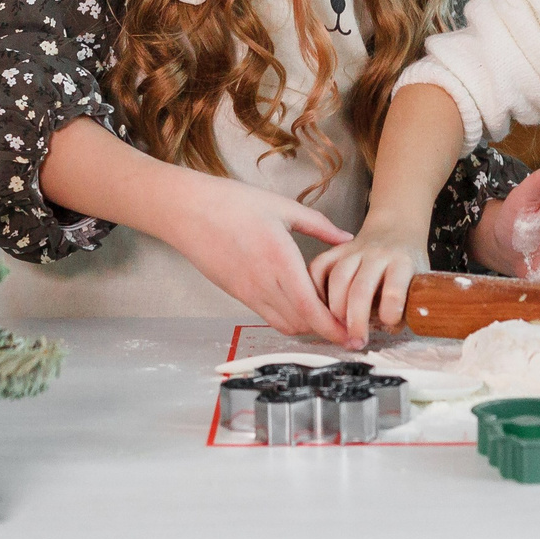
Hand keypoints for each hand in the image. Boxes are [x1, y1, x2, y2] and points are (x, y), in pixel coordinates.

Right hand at [165, 172, 352, 344]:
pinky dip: (289, 318)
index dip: (333, 328)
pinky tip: (301, 304)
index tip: (353, 335)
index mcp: (279, 260)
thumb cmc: (233, 203)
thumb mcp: (282, 206)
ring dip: (308, 326)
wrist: (187, 211)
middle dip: (328, 332)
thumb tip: (347, 238)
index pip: (311, 309)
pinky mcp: (237, 294)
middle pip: (302, 324)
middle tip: (350, 328)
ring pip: (285, 324)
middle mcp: (264, 283)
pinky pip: (268, 316)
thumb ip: (319, 225)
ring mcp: (248, 292)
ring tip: (328, 318)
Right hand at [309, 221, 430, 349]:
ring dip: (335, 310)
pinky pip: (317, 269)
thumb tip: (390, 329)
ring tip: (339, 329)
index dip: (390, 309)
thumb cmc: (407, 263)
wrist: (395, 230)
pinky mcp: (335, 251)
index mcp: (402, 262)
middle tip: (357, 341)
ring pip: (337, 280)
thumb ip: (409, 305)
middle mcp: (376, 254)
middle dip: (356, 320)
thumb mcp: (420, 280)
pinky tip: (321, 309)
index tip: (388, 325)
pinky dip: (315, 291)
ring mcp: (353, 251)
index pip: (395, 287)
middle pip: (361, 288)